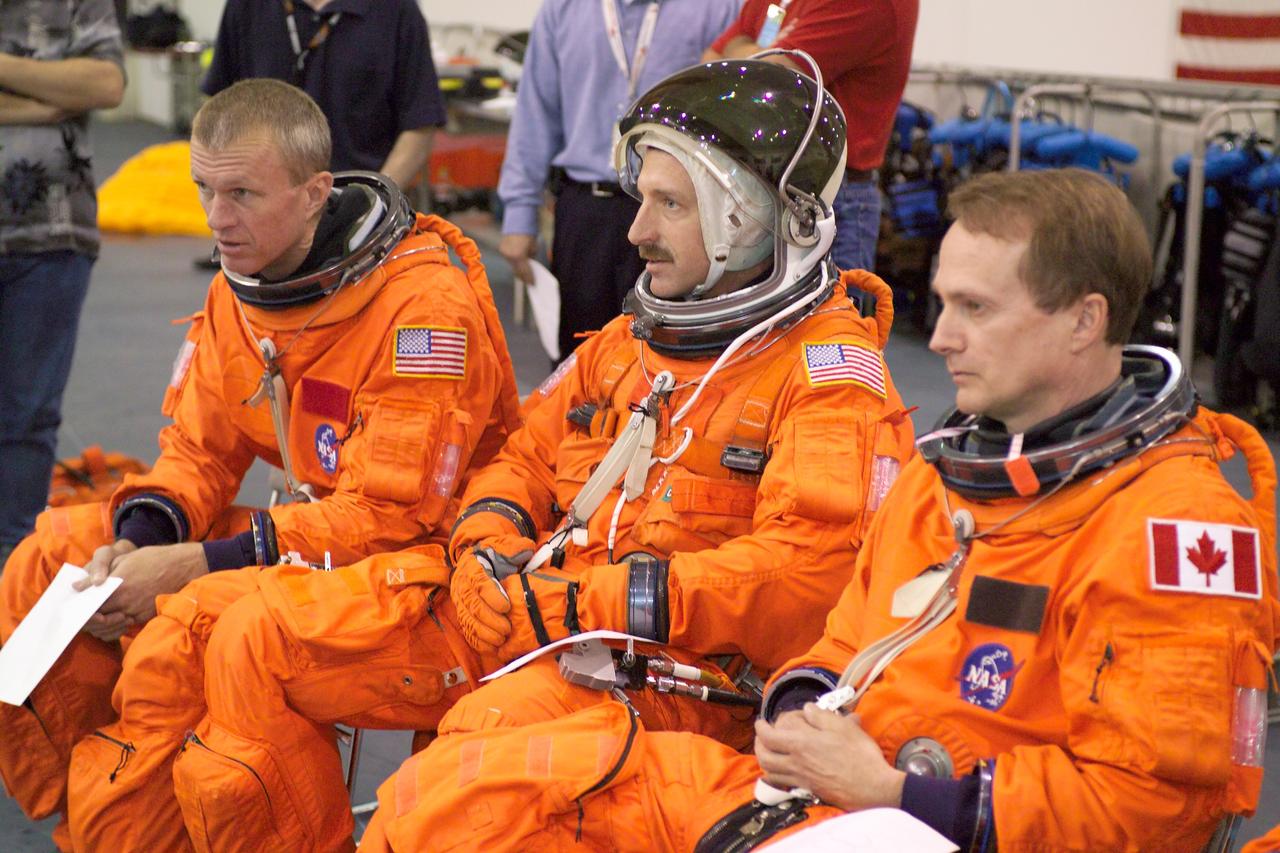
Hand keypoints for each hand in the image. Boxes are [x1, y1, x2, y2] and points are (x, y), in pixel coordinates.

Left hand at [83, 543, 208, 641]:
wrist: (183, 566)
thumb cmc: (152, 558)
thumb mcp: (123, 560)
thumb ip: (98, 575)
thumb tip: (76, 586)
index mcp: (118, 588)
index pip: (92, 606)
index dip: (82, 609)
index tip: (77, 607)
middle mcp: (127, 603)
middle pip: (100, 619)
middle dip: (90, 619)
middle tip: (83, 616)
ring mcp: (137, 612)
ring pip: (112, 625)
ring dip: (102, 624)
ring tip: (95, 619)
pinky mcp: (146, 616)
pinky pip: (125, 626)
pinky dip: (116, 625)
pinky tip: (111, 620)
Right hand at [450, 539, 532, 653]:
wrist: (479, 561)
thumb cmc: (494, 555)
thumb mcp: (503, 545)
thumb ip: (515, 547)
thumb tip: (527, 549)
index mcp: (472, 567)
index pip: (479, 583)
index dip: (491, 596)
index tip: (506, 606)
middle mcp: (462, 586)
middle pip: (472, 606)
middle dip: (490, 619)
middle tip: (507, 628)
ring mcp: (460, 602)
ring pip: (468, 621)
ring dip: (484, 633)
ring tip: (501, 639)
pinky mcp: (463, 615)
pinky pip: (467, 631)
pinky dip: (478, 642)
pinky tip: (492, 648)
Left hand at [494, 569, 575, 660]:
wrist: (577, 607)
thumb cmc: (566, 590)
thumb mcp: (542, 576)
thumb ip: (526, 582)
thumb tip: (523, 586)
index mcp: (511, 585)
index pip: (493, 595)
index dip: (499, 604)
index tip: (503, 608)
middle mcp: (507, 604)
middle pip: (491, 615)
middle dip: (498, 620)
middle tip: (506, 623)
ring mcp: (511, 624)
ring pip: (493, 634)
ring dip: (499, 637)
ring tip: (507, 639)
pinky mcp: (518, 642)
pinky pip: (502, 651)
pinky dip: (506, 653)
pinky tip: (510, 651)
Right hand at [498, 233, 536, 285]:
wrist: (519, 219)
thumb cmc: (529, 233)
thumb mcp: (534, 248)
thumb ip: (530, 258)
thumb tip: (529, 266)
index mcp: (519, 256)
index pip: (525, 272)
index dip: (530, 279)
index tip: (533, 284)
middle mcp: (509, 255)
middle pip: (517, 271)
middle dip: (523, 277)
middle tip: (529, 281)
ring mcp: (504, 252)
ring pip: (512, 266)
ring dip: (518, 270)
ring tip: (525, 274)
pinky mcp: (502, 248)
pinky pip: (509, 259)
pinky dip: (514, 263)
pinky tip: (519, 265)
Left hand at [753, 704, 905, 811]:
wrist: (873, 787)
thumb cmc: (860, 756)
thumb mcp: (843, 726)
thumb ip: (821, 716)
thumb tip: (807, 709)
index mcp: (802, 744)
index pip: (769, 736)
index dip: (761, 728)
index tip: (761, 722)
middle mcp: (796, 763)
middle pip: (764, 756)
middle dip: (758, 745)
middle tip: (761, 737)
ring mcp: (802, 779)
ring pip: (770, 772)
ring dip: (764, 760)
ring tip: (768, 752)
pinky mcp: (810, 790)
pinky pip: (783, 784)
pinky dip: (776, 776)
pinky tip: (783, 771)